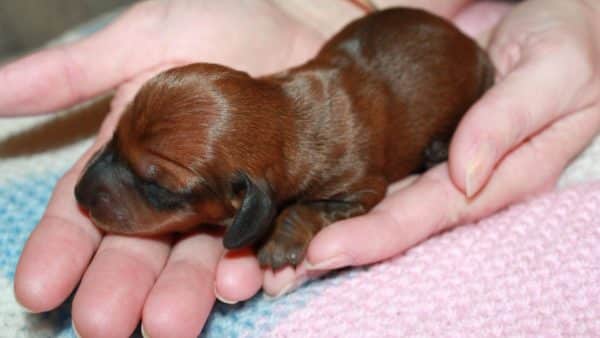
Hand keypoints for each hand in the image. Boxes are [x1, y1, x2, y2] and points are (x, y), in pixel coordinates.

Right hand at [9, 1, 324, 336]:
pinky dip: (249, 265)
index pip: (87, 210)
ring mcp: (225, 195)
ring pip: (198, 254)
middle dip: (120, 285)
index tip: (39, 288)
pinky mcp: (273, 199)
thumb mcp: (145, 39)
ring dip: (184, 289)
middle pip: (141, 246)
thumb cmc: (226, 17)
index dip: (62, 248)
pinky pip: (259, 239)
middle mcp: (174, 184)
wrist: (304, 19)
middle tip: (104, 323)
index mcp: (132, 152)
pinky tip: (243, 283)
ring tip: (170, 320)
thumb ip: (77, 73)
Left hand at [256, 0, 599, 294]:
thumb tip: (465, 175)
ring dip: (318, 218)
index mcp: (498, 176)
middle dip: (334, 244)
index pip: (430, 214)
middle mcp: (456, 173)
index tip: (325, 252)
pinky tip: (288, 183)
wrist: (551, 8)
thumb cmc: (569, 42)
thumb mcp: (555, 74)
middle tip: (276, 271)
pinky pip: (364, 150)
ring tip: (267, 244)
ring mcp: (427, 149)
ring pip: (368, 191)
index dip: (378, 236)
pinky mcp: (405, 124)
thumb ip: (511, 122)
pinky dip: (324, 170)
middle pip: (390, 217)